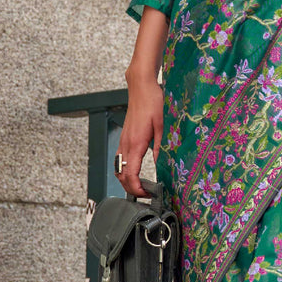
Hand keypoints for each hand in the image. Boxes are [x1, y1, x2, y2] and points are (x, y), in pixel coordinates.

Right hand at [115, 69, 163, 196]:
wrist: (141, 87)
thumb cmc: (153, 102)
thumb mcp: (163, 125)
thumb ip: (161, 146)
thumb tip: (162, 164)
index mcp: (135, 143)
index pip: (130, 174)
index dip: (137, 188)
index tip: (147, 194)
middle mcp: (125, 144)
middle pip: (121, 175)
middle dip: (131, 188)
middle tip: (146, 194)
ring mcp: (123, 141)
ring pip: (119, 168)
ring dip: (126, 180)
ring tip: (141, 186)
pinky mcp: (124, 137)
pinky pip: (120, 159)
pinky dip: (125, 170)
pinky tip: (136, 171)